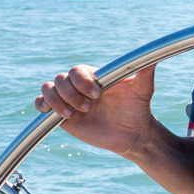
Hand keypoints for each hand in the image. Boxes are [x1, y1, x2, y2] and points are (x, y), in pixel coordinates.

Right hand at [34, 63, 159, 155]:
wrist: (132, 134)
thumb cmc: (137, 109)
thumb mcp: (143, 90)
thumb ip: (145, 74)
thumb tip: (151, 58)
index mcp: (94, 77)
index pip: (77, 70)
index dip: (82, 81)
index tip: (98, 94)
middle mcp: (79, 86)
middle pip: (60, 79)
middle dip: (72, 94)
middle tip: (90, 107)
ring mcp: (69, 100)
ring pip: (48, 88)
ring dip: (57, 101)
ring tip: (74, 114)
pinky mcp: (61, 115)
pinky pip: (41, 104)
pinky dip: (42, 105)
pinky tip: (56, 113)